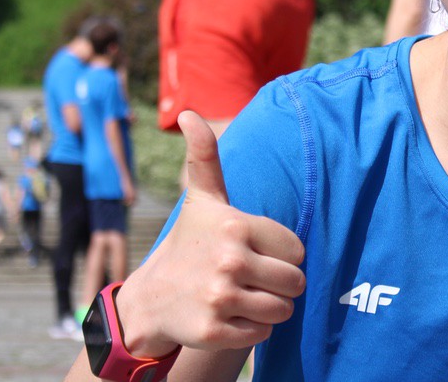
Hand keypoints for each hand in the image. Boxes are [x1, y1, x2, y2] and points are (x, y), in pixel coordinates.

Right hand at [113, 111, 305, 357]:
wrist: (150, 300)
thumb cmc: (188, 244)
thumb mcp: (201, 199)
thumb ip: (205, 157)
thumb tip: (189, 114)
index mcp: (236, 225)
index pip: (297, 249)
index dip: (281, 255)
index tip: (257, 252)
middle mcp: (229, 260)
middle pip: (295, 282)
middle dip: (280, 284)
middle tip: (254, 279)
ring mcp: (220, 297)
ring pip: (283, 309)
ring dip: (269, 307)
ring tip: (244, 296)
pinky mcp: (214, 331)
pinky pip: (263, 333)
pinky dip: (253, 329)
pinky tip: (230, 316)